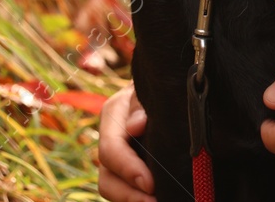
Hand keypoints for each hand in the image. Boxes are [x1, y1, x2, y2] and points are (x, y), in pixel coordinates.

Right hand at [95, 84, 157, 201]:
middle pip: (107, 178)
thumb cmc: (159, 84)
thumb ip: (140, 104)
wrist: (167, 87)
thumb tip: (136, 126)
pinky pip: (126, 190)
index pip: (111, 150)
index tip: (150, 184)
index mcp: (112, 115)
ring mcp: (117, 158)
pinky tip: (156, 198)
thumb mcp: (149, 88)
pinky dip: (136, 197)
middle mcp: (110, 139)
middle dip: (129, 194)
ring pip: (112, 188)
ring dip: (132, 200)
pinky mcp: (128, 170)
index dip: (128, 169)